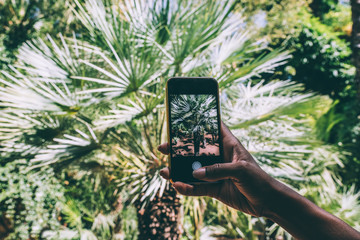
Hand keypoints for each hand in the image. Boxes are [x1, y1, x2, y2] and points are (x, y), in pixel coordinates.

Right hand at [158, 122, 277, 216]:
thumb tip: (195, 172)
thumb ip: (219, 170)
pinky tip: (178, 186)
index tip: (181, 118)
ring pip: (192, 170)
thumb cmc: (258, 179)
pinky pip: (197, 188)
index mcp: (228, 145)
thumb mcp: (240, 170)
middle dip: (178, 149)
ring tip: (165, 172)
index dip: (199, 122)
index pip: (212, 128)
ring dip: (178, 171)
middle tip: (163, 148)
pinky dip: (187, 188)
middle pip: (195, 150)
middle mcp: (218, 157)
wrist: (266, 202)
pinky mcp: (213, 188)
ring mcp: (214, 173)